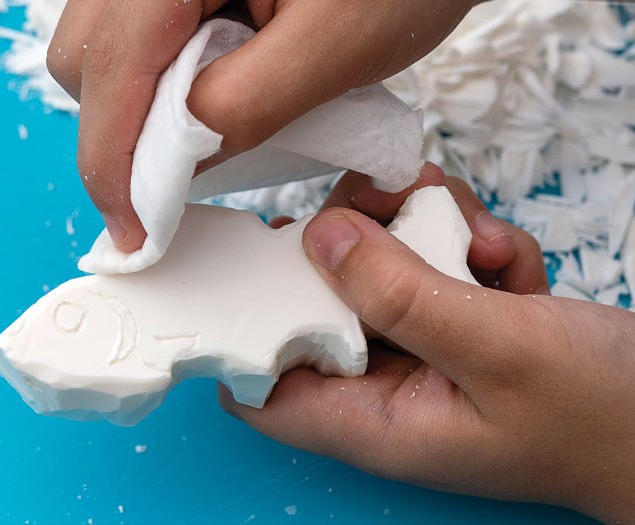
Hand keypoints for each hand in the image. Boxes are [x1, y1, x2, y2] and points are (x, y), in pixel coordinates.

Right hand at [47, 0, 479, 250]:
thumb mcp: (332, 50)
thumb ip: (243, 104)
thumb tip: (177, 159)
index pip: (110, 67)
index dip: (111, 163)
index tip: (133, 229)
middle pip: (88, 59)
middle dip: (120, 136)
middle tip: (172, 185)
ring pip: (107, 51)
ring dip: (140, 112)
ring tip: (204, 136)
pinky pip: (143, 41)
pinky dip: (161, 86)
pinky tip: (207, 98)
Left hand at [219, 166, 634, 523]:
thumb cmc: (599, 414)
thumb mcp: (496, 348)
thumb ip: (402, 294)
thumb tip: (320, 236)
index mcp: (374, 421)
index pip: (263, 389)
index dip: (248, 327)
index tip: (268, 258)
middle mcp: (386, 384)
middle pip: (319, 302)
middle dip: (355, 242)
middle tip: (398, 203)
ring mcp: (421, 347)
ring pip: (379, 267)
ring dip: (423, 232)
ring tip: (479, 239)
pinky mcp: (455, 319)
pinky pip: (432, 263)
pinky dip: (466, 244)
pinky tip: (508, 261)